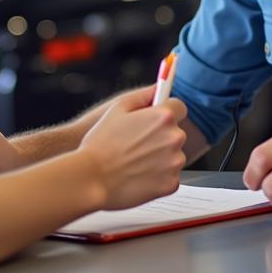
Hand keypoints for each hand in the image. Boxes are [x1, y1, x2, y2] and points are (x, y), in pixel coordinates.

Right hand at [79, 87, 187, 210]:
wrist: (92, 178)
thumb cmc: (101, 143)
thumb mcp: (118, 108)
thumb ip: (143, 95)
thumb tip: (158, 88)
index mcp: (163, 116)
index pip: (179, 108)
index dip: (166, 112)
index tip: (156, 120)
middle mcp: (174, 138)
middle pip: (176, 133)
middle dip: (162, 136)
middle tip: (138, 144)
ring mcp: (175, 163)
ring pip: (174, 156)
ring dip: (161, 158)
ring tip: (135, 161)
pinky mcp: (171, 184)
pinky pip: (170, 177)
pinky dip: (158, 178)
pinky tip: (138, 176)